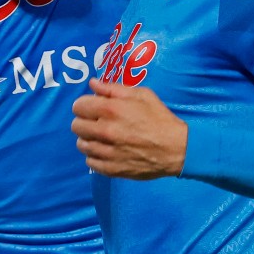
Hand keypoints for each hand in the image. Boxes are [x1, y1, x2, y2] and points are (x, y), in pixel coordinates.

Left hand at [71, 78, 187, 178]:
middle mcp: (105, 131)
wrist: (177, 148)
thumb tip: (92, 84)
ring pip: (81, 144)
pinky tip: (107, 151)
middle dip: (85, 121)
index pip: (78, 106)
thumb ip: (113, 88)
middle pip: (76, 126)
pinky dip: (95, 156)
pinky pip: (90, 162)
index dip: (85, 105)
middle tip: (98, 123)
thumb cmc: (159, 118)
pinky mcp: (111, 169)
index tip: (93, 108)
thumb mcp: (141, 95)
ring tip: (103, 138)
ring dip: (89, 139)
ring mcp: (107, 152)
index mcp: (110, 110)